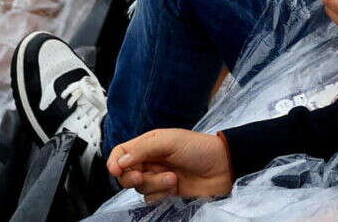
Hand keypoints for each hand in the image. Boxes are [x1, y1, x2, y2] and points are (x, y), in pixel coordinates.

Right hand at [108, 129, 235, 199]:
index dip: (115, 162)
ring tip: (172, 177)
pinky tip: (174, 186)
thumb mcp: (170, 141)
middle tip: (142, 175)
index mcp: (149, 143)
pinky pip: (151, 197)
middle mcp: (151, 160)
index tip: (116, 171)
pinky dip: (160, 194)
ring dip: (154, 184)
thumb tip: (120, 162)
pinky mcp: (166, 190)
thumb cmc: (199, 148)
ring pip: (139, 187)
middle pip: (126, 173)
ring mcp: (158, 176)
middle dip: (133, 177)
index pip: (122, 153)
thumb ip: (143, 149)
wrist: (222, 167)